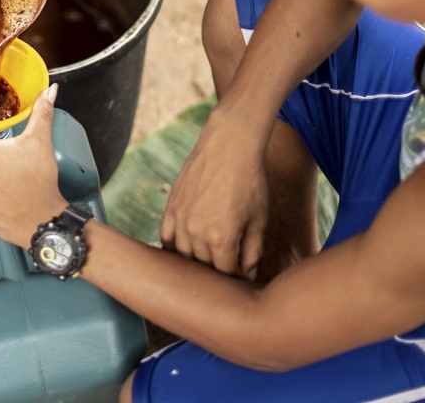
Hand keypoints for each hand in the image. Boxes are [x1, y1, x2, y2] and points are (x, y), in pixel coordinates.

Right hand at [158, 110, 268, 278]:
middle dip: (217, 271)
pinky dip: (174, 248)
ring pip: (183, 256)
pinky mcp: (171, 207)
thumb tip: (247, 276)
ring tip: (207, 262)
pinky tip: (184, 250)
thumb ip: (252, 251)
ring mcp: (180, 219)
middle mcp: (196, 232)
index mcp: (222, 238)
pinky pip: (166, 238)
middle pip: (203, 267)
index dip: (235, 278)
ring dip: (195, 262)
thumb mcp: (259, 219)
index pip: (225, 274)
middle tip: (226, 270)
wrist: (229, 146)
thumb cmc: (250, 181)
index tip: (242, 279)